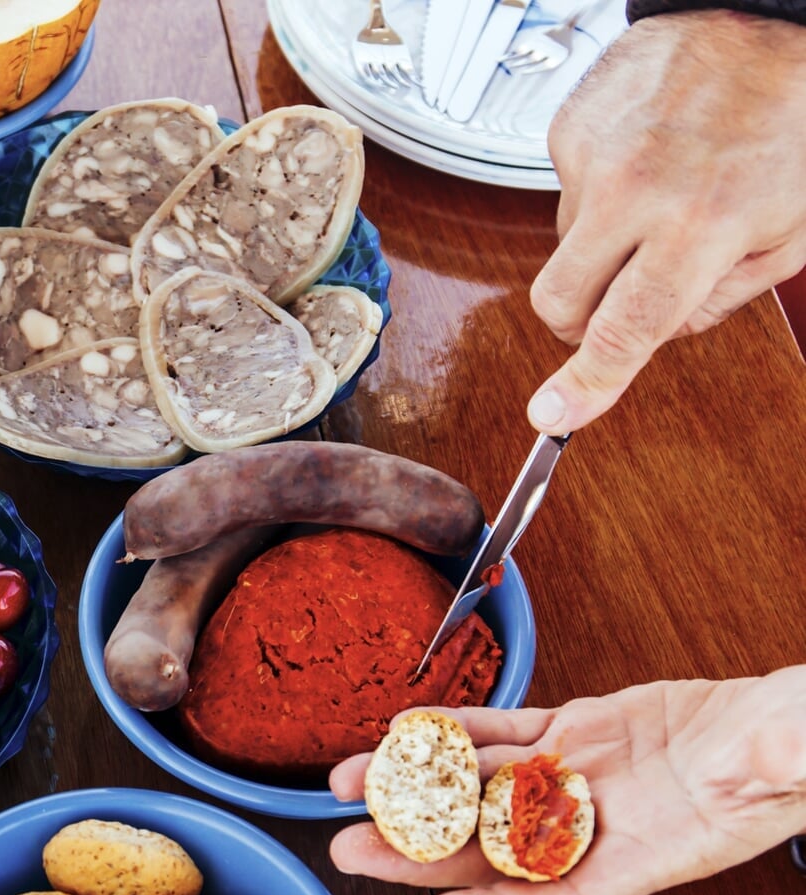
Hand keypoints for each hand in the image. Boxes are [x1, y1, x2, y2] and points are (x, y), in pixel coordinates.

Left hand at [329, 667, 805, 894]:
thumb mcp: (782, 761)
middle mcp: (596, 823)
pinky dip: (452, 732)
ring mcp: (576, 777)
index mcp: (647, 854)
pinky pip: (499, 734)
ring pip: (478, 785)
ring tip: (346, 785)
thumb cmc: (787, 755)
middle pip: (491, 846)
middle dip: (417, 852)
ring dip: (413, 786)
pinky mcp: (570, 734)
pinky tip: (404, 731)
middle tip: (347, 851)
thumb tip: (770, 757)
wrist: (779, 723)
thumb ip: (770, 762)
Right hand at [526, 10, 805, 433]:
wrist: (755, 24)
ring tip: (661, 191)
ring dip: (604, 239)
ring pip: (566, 246)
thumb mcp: (790, 229)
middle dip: (580, 318)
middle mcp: (636, 192)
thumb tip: (657, 334)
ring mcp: (594, 159)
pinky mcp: (567, 132)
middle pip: (559, 301)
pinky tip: (644, 156)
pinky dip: (601, 188)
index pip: (623, 330)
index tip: (551, 417)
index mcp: (701, 226)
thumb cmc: (787, 121)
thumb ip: (722, 298)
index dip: (585, 386)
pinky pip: (566, 191)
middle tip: (617, 299)